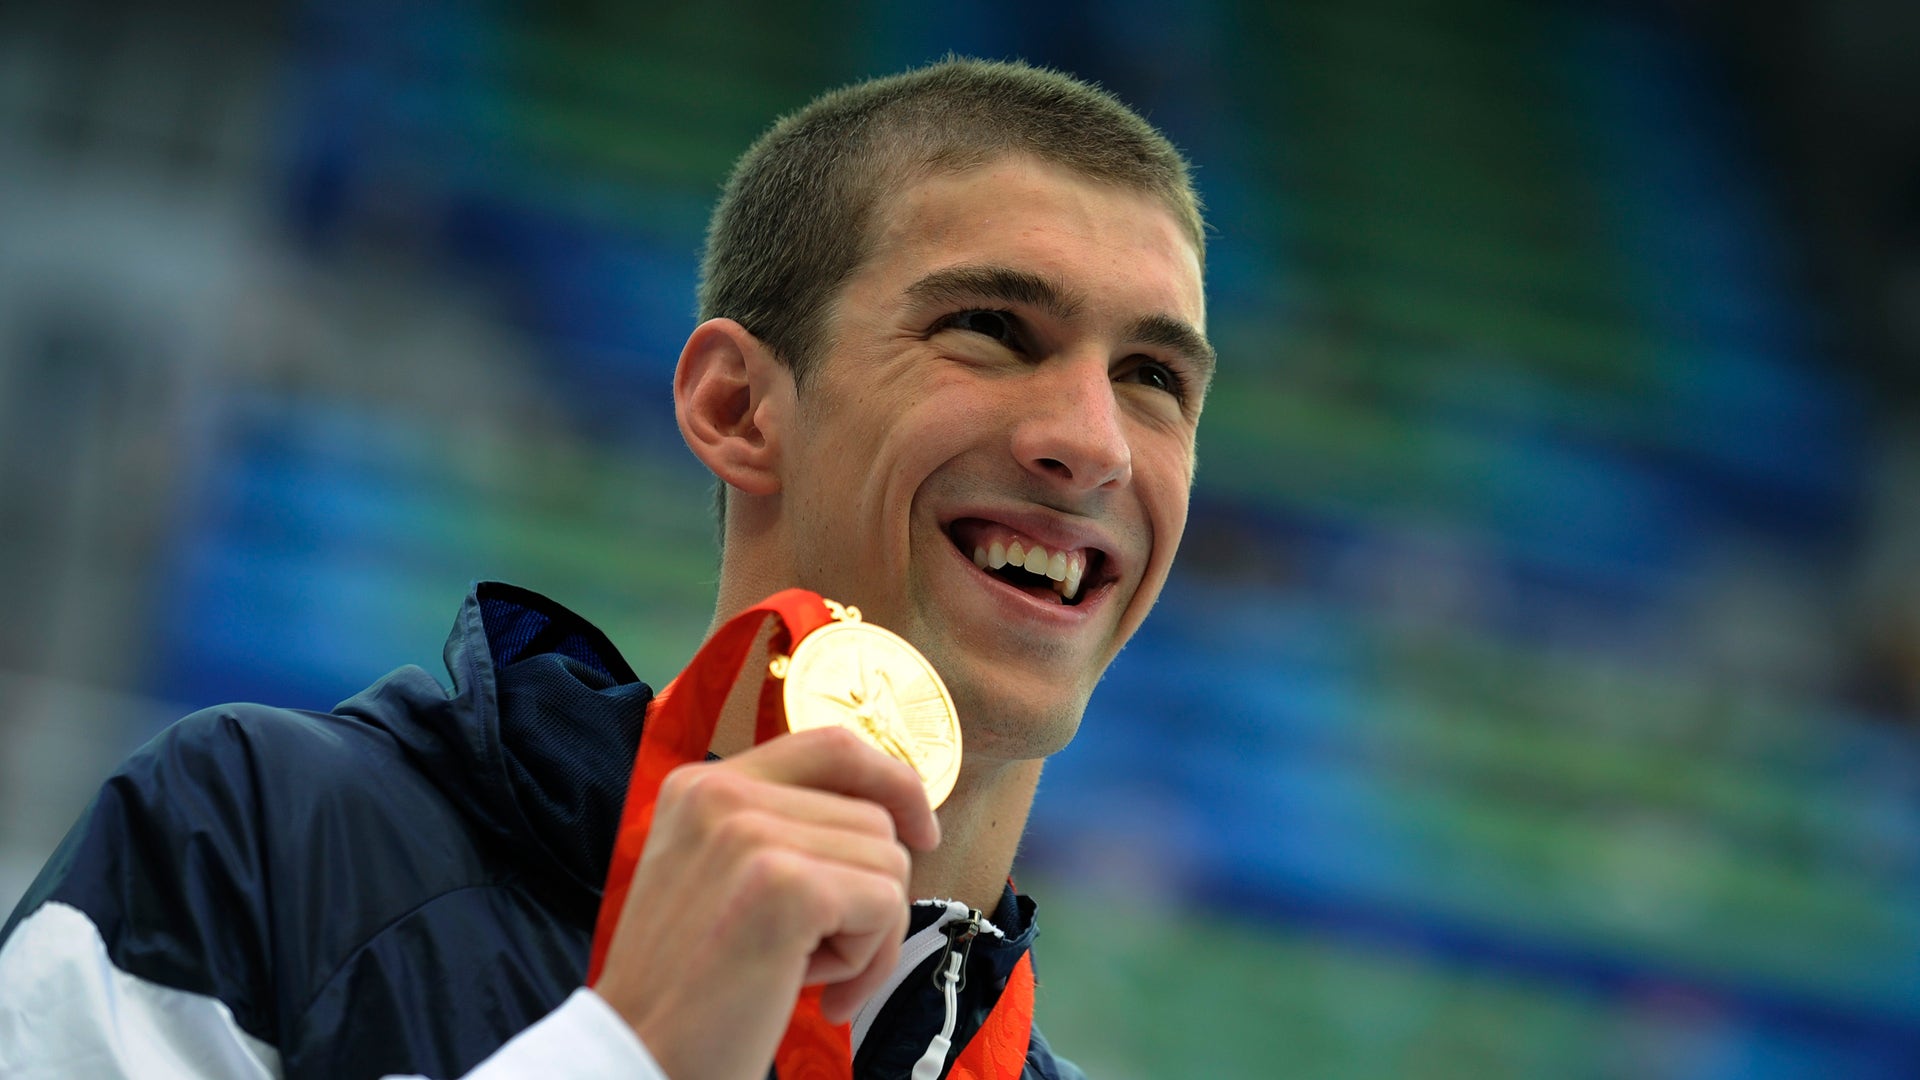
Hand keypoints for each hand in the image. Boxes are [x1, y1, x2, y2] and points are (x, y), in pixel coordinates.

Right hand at [593, 726, 940, 1079]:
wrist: (638, 1059)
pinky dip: (867, 962)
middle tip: (812, 956)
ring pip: (888, 860)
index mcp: (701, 786)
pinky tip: (806, 989)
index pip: (832, 747)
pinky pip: (886, 905)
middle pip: (872, 817)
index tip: (921, 828)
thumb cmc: (690, 986)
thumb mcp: (719, 876)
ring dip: (864, 933)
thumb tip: (892, 812)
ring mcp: (751, 835)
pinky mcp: (785, 887)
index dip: (893, 780)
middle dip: (867, 894)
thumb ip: (783, 829)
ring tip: (798, 970)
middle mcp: (720, 794)